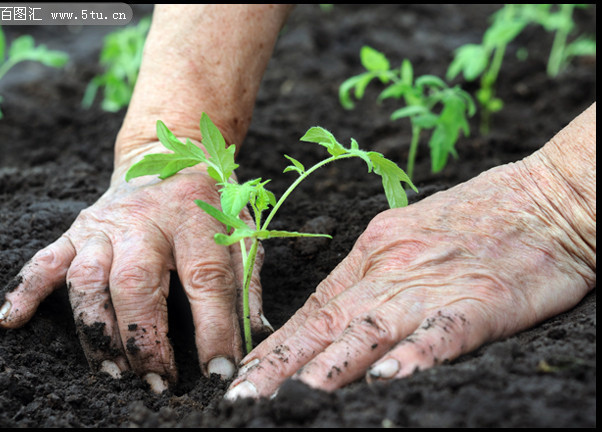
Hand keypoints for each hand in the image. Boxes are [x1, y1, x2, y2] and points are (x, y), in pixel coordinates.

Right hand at [0, 140, 267, 392]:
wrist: (171, 150)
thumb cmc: (212, 198)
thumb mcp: (243, 229)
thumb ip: (248, 280)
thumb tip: (255, 335)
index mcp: (196, 218)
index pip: (206, 279)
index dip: (214, 329)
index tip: (218, 371)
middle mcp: (147, 221)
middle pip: (137, 283)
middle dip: (144, 339)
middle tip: (156, 382)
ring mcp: (106, 225)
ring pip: (88, 279)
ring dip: (96, 330)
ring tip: (112, 372)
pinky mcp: (79, 229)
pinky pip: (46, 259)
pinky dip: (26, 290)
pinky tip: (12, 320)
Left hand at [226, 153, 594, 398]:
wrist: (544, 197)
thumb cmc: (474, 216)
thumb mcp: (405, 234)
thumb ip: (370, 273)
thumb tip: (332, 312)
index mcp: (372, 253)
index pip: (315, 308)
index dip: (277, 345)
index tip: (246, 372)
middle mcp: (392, 270)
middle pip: (328, 324)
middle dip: (282, 365)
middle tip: (243, 396)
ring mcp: (433, 285)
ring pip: (370, 330)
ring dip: (329, 366)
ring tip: (293, 397)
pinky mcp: (481, 301)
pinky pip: (441, 332)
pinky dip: (412, 356)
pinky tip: (386, 378)